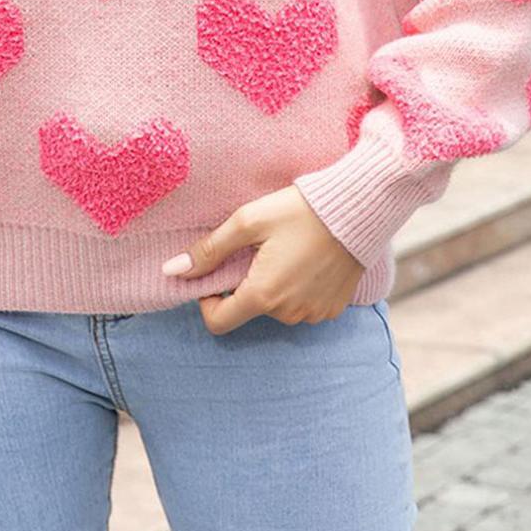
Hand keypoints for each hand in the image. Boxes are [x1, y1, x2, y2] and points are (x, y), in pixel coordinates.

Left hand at [161, 186, 366, 333]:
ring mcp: (313, 314)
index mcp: (263, 295)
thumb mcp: (248, 221)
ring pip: (276, 308)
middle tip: (258, 249)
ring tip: (286, 251)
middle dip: (245, 284)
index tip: (215, 276)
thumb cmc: (299, 210)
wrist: (358, 208)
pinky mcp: (333, 308)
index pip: (218, 322)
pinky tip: (306, 260)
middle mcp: (288, 313)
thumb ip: (209, 250)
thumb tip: (172, 272)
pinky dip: (297, 288)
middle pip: (249, 309)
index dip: (207, 301)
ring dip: (272, 286)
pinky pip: (303, 306)